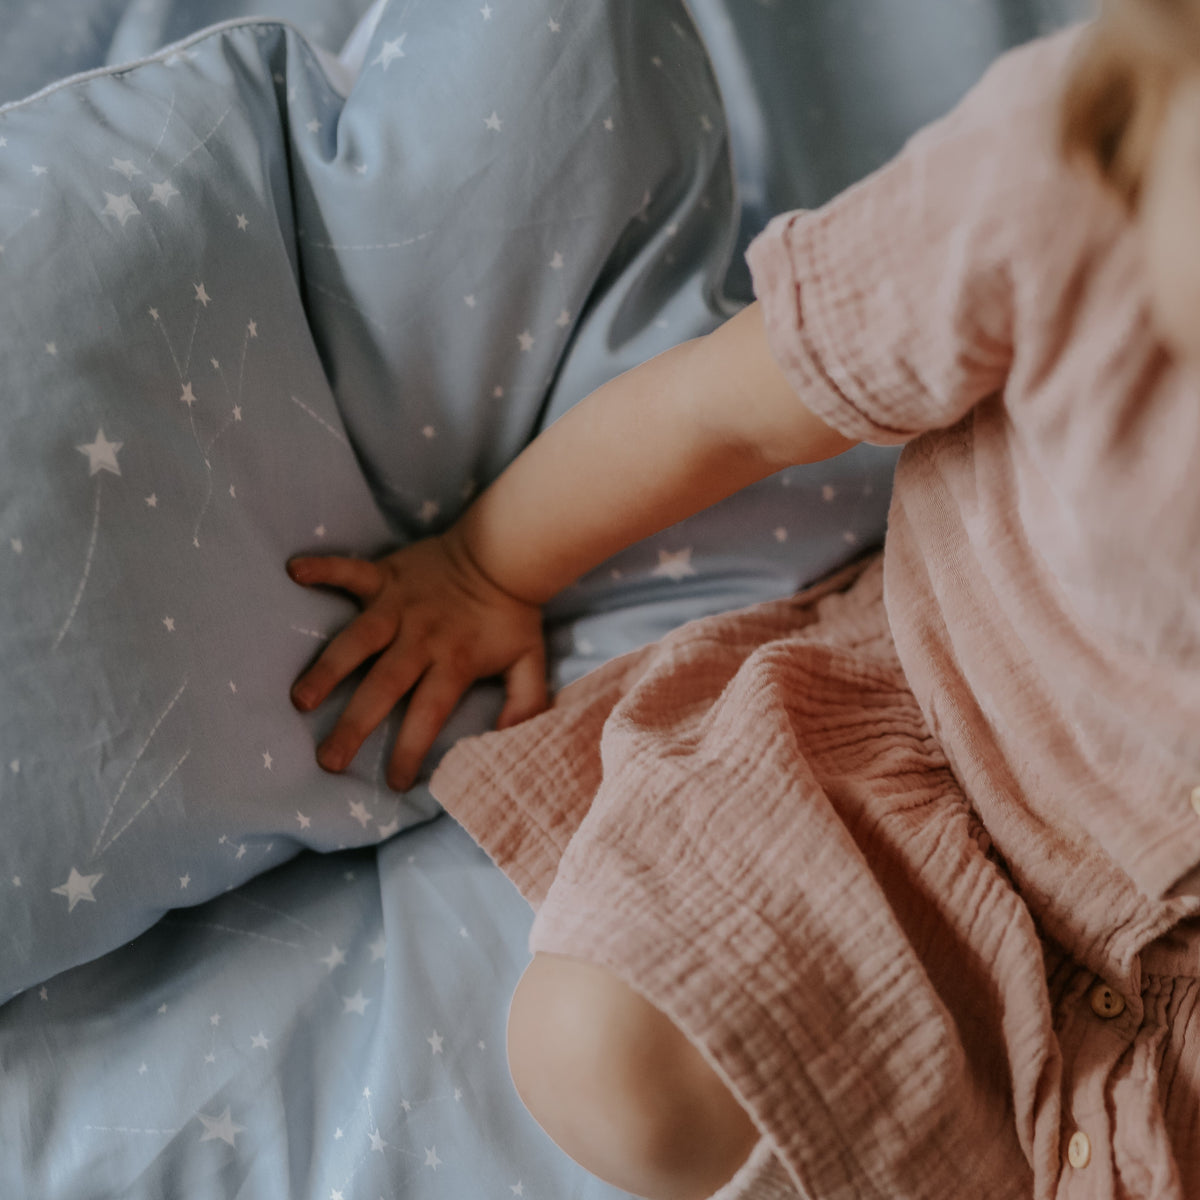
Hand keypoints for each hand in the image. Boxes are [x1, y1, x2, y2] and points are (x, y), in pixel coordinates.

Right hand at [287, 531, 546, 790]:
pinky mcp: (385, 575)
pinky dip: (323, 568)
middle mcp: (421, 637)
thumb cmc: (512, 612)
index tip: (393, 783)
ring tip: (300, 699)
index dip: (410, 749)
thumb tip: (509, 741)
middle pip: (384, 686)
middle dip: (355, 725)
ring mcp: (398, 605)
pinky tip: (294, 571)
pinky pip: (350, 570)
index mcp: (454, 661)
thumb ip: (525, 703)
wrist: (505, 551)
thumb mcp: (531, 661)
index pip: (429, 713)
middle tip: (328, 760)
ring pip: (357, 640)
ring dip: (328, 668)